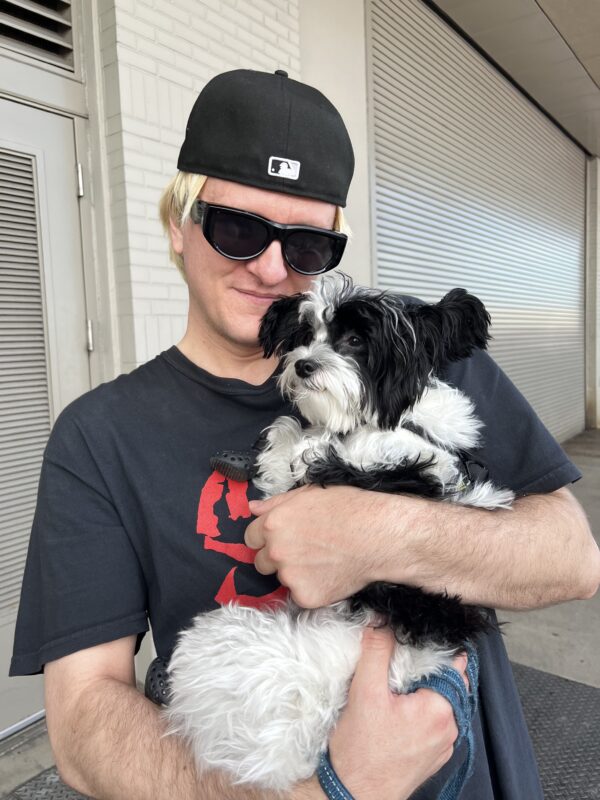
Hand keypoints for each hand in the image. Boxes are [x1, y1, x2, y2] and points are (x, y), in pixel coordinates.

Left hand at [246, 485, 383, 606]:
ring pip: (282, 578)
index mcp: (273, 524)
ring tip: (322, 560)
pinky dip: (312, 588)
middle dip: (277, 557)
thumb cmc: (349, 509)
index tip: (282, 538)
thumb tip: (253, 508)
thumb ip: (276, 503)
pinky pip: (300, 595)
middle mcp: (276, 551)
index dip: (266, 538)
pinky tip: (329, 574)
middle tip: (304, 551)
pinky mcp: (305, 597)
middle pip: (261, 561)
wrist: (377, 536)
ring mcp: (289, 576)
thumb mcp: (310, 494)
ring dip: (295, 573)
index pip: (250, 537)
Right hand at [328, 628, 466, 799]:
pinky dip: (419, 710)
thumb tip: (383, 620)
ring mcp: (442, 745)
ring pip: (440, 702)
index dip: (437, 646)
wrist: (352, 796)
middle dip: (427, 668)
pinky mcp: (431, 757)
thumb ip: (377, 651)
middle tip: (402, 659)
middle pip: (447, 682)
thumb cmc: (360, 752)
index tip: (420, 635)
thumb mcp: (365, 691)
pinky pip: (433, 722)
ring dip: (423, 689)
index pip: (454, 665)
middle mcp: (450, 728)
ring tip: (396, 684)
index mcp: (441, 709)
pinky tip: (396, 708)